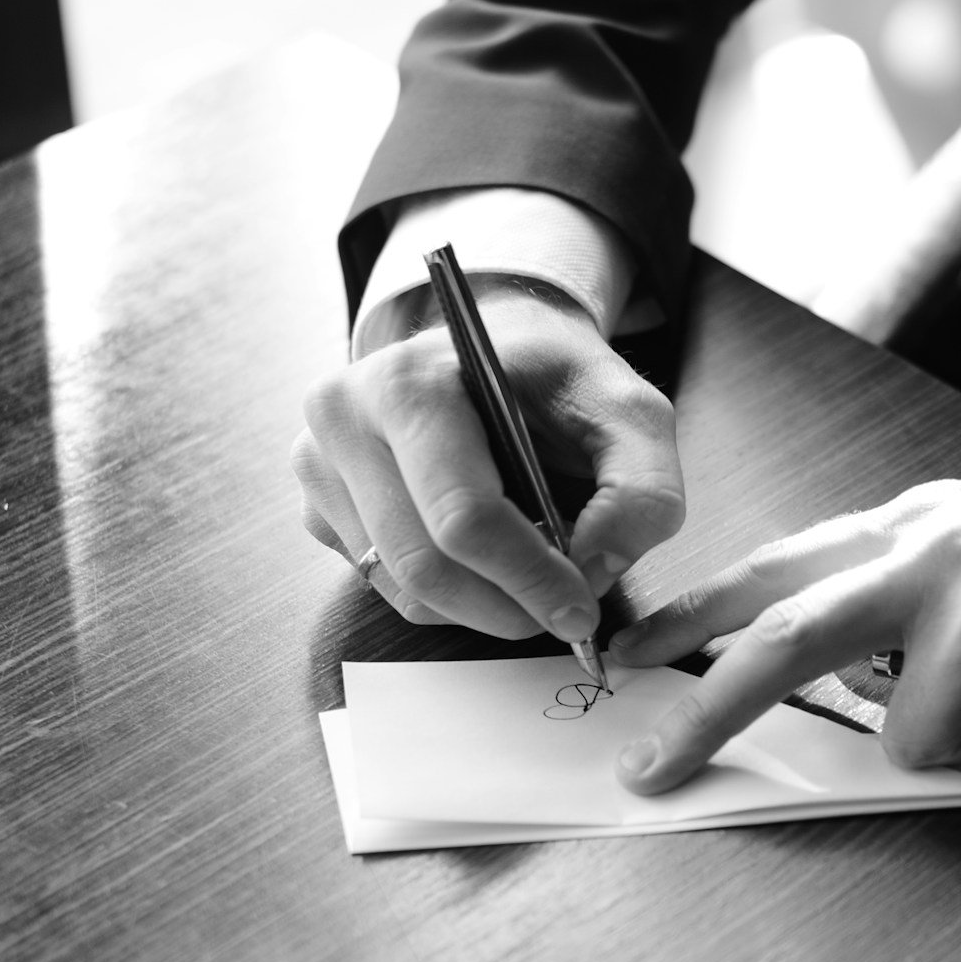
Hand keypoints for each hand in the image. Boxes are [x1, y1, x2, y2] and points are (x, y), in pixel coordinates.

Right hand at [292, 287, 684, 638]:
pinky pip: (385, 587)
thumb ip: (643, 487)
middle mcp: (343, 419)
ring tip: (530, 571)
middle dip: (507, 606)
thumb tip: (599, 565)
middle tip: (565, 611)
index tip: (581, 609)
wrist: (488, 350)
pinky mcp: (319, 507)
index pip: (462, 516)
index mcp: (411, 383)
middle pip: (425, 567)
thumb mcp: (628, 410)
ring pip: (403, 590)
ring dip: (481, 605)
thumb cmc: (551, 379)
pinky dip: (449, 594)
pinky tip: (482, 555)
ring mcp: (318, 467)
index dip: (528, 578)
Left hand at [607, 437, 960, 793]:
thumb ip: (924, 589)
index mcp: (923, 520)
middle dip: (707, 712)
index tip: (628, 652)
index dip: (697, 613)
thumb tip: (860, 681)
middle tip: (649, 773)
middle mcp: (943, 547)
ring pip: (923, 740)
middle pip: (788, 640)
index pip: (782, 566)